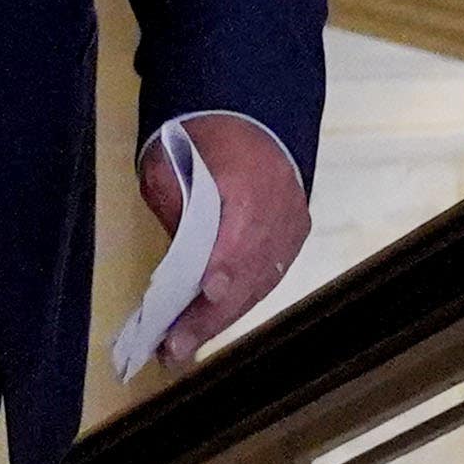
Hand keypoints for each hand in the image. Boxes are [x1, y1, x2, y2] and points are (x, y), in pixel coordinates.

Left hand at [137, 112, 311, 367]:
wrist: (251, 114)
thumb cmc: (200, 139)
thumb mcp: (168, 165)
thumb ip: (174, 212)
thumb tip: (172, 269)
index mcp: (250, 183)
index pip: (239, 237)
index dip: (223, 269)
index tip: (207, 293)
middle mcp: (280, 209)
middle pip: (248, 273)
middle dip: (210, 315)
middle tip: (175, 349)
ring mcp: (293, 224)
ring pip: (259, 282)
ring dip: (221, 316)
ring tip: (184, 347)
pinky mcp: (295, 234)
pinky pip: (268, 276)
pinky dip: (239, 299)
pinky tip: (210, 323)